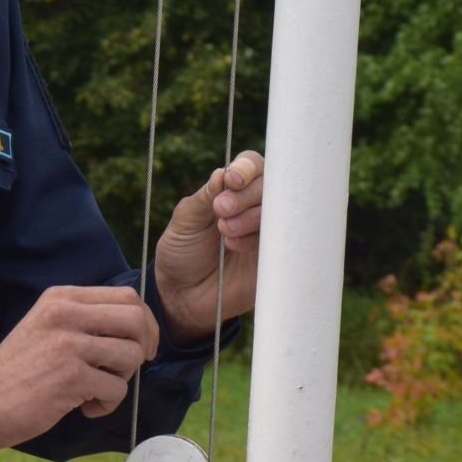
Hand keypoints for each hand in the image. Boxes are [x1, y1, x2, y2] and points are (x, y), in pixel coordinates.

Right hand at [0, 284, 159, 449]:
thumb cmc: (21, 368)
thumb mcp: (48, 324)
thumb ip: (84, 318)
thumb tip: (137, 326)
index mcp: (62, 297)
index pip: (127, 295)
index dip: (144, 323)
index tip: (140, 346)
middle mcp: (66, 313)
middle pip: (136, 320)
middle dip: (141, 348)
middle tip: (124, 370)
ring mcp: (68, 344)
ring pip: (131, 355)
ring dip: (122, 379)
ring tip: (97, 389)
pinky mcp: (71, 377)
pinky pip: (117, 389)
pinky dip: (107, 404)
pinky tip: (84, 406)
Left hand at [153, 151, 263, 340]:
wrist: (182, 296)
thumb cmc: (181, 252)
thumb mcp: (185, 220)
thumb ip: (205, 197)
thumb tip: (223, 173)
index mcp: (232, 191)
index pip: (252, 166)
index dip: (247, 168)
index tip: (232, 180)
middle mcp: (253, 208)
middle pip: (270, 186)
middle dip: (246, 194)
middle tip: (221, 210)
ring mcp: (265, 233)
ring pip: (277, 212)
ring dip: (251, 217)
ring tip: (224, 231)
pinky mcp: (272, 259)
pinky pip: (279, 242)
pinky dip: (258, 240)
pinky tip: (235, 246)